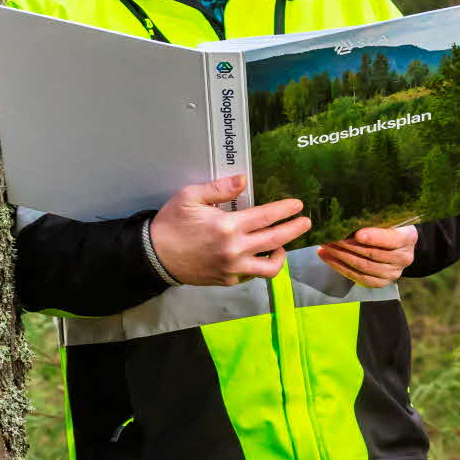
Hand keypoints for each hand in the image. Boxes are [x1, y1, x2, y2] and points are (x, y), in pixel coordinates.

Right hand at [148, 174, 310, 287]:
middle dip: (295, 229)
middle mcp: (235, 249)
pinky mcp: (227, 279)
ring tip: (281, 246)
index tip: (298, 205)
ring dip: (281, 255)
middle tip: (305, 222)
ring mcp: (233, 267)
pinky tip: (255, 256)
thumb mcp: (189, 197)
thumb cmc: (170, 224)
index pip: (266, 217)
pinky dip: (257, 264)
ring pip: (270, 266)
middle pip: (276, 239)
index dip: (285, 210)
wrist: (154, 256)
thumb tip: (243, 180)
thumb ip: (219, 189)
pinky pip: (251, 274)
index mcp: (228, 226)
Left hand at [317, 225, 416, 287]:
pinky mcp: (381, 282)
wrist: (397, 246)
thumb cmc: (388, 227)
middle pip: (372, 254)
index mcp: (407, 238)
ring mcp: (393, 273)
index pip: (392, 240)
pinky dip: (340, 267)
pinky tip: (327, 257)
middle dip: (347, 245)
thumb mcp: (387, 219)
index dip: (374, 238)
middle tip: (330, 237)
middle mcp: (403, 258)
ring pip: (363, 267)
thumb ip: (374, 219)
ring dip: (340, 256)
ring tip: (325, 246)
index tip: (357, 234)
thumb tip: (348, 217)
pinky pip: (359, 278)